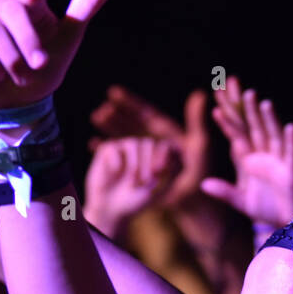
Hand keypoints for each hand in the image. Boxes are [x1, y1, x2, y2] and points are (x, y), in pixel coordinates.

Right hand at [0, 0, 118, 109]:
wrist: (19, 100)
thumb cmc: (43, 65)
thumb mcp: (68, 38)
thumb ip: (85, 8)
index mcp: (27, 6)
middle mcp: (0, 12)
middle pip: (9, 10)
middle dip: (26, 38)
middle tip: (39, 65)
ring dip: (10, 58)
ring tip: (23, 77)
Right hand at [83, 138, 180, 237]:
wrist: (110, 212)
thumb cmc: (135, 202)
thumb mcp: (158, 191)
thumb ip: (171, 173)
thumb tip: (181, 151)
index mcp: (154, 157)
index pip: (164, 145)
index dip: (165, 154)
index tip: (160, 170)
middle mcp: (139, 151)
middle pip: (148, 143)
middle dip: (148, 161)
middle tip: (145, 181)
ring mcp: (123, 150)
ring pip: (132, 143)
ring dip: (134, 162)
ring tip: (133, 180)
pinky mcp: (107, 152)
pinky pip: (113, 147)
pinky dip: (116, 159)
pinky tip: (115, 172)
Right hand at [90, 86, 209, 203]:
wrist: (185, 201)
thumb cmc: (196, 173)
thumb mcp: (199, 146)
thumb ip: (195, 121)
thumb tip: (199, 93)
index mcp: (161, 131)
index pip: (143, 112)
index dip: (129, 102)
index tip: (113, 92)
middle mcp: (146, 139)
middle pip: (128, 122)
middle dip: (116, 116)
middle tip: (103, 110)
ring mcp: (135, 153)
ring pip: (119, 135)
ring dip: (108, 126)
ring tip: (97, 117)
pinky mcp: (130, 167)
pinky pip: (114, 156)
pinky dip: (103, 149)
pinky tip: (93, 143)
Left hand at [201, 78, 292, 225]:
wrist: (290, 224)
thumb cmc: (269, 209)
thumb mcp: (242, 202)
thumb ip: (225, 192)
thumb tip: (203, 184)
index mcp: (251, 161)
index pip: (238, 137)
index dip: (228, 122)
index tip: (215, 107)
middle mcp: (266, 157)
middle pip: (255, 128)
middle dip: (248, 110)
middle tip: (240, 89)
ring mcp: (280, 163)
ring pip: (274, 136)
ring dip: (269, 120)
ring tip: (262, 102)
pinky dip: (292, 142)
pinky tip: (290, 127)